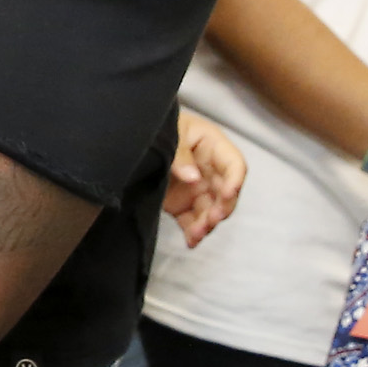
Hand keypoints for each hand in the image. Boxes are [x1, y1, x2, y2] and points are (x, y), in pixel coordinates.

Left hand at [162, 110, 245, 247]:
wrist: (132, 135)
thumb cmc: (159, 125)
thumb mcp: (171, 132)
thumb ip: (180, 154)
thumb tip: (193, 177)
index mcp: (212, 147)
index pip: (234, 165)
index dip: (235, 180)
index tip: (227, 194)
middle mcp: (209, 170)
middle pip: (225, 193)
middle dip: (222, 208)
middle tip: (211, 218)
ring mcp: (196, 189)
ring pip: (210, 211)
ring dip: (207, 224)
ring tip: (196, 234)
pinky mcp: (181, 204)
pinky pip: (192, 221)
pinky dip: (192, 233)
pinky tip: (191, 241)